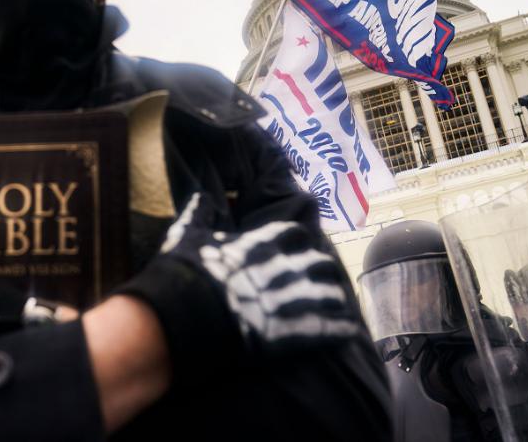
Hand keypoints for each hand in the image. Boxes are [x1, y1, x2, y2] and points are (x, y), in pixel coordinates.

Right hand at [160, 193, 359, 347]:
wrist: (181, 314)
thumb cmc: (183, 273)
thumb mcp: (186, 235)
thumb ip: (199, 212)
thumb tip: (200, 195)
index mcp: (262, 244)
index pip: (295, 234)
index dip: (298, 242)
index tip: (298, 247)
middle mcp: (283, 267)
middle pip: (320, 263)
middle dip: (320, 270)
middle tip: (319, 278)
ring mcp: (291, 300)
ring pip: (331, 295)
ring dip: (333, 299)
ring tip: (336, 305)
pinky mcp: (294, 332)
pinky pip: (330, 329)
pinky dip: (341, 329)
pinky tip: (347, 331)